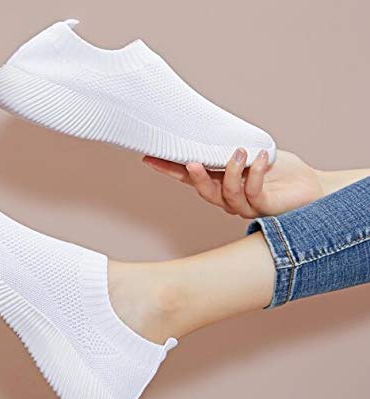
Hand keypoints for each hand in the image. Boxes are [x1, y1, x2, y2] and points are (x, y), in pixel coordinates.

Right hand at [143, 149, 324, 217]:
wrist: (310, 187)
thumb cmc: (279, 171)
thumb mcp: (250, 153)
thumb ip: (229, 148)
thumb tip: (212, 128)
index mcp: (220, 184)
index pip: (190, 178)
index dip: (169, 169)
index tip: (150, 158)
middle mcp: (229, 199)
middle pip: (204, 192)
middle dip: (195, 177)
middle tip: (191, 162)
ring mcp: (246, 206)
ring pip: (226, 195)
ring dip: (230, 172)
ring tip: (238, 152)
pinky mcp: (265, 208)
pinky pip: (253, 193)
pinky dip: (256, 174)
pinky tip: (262, 157)